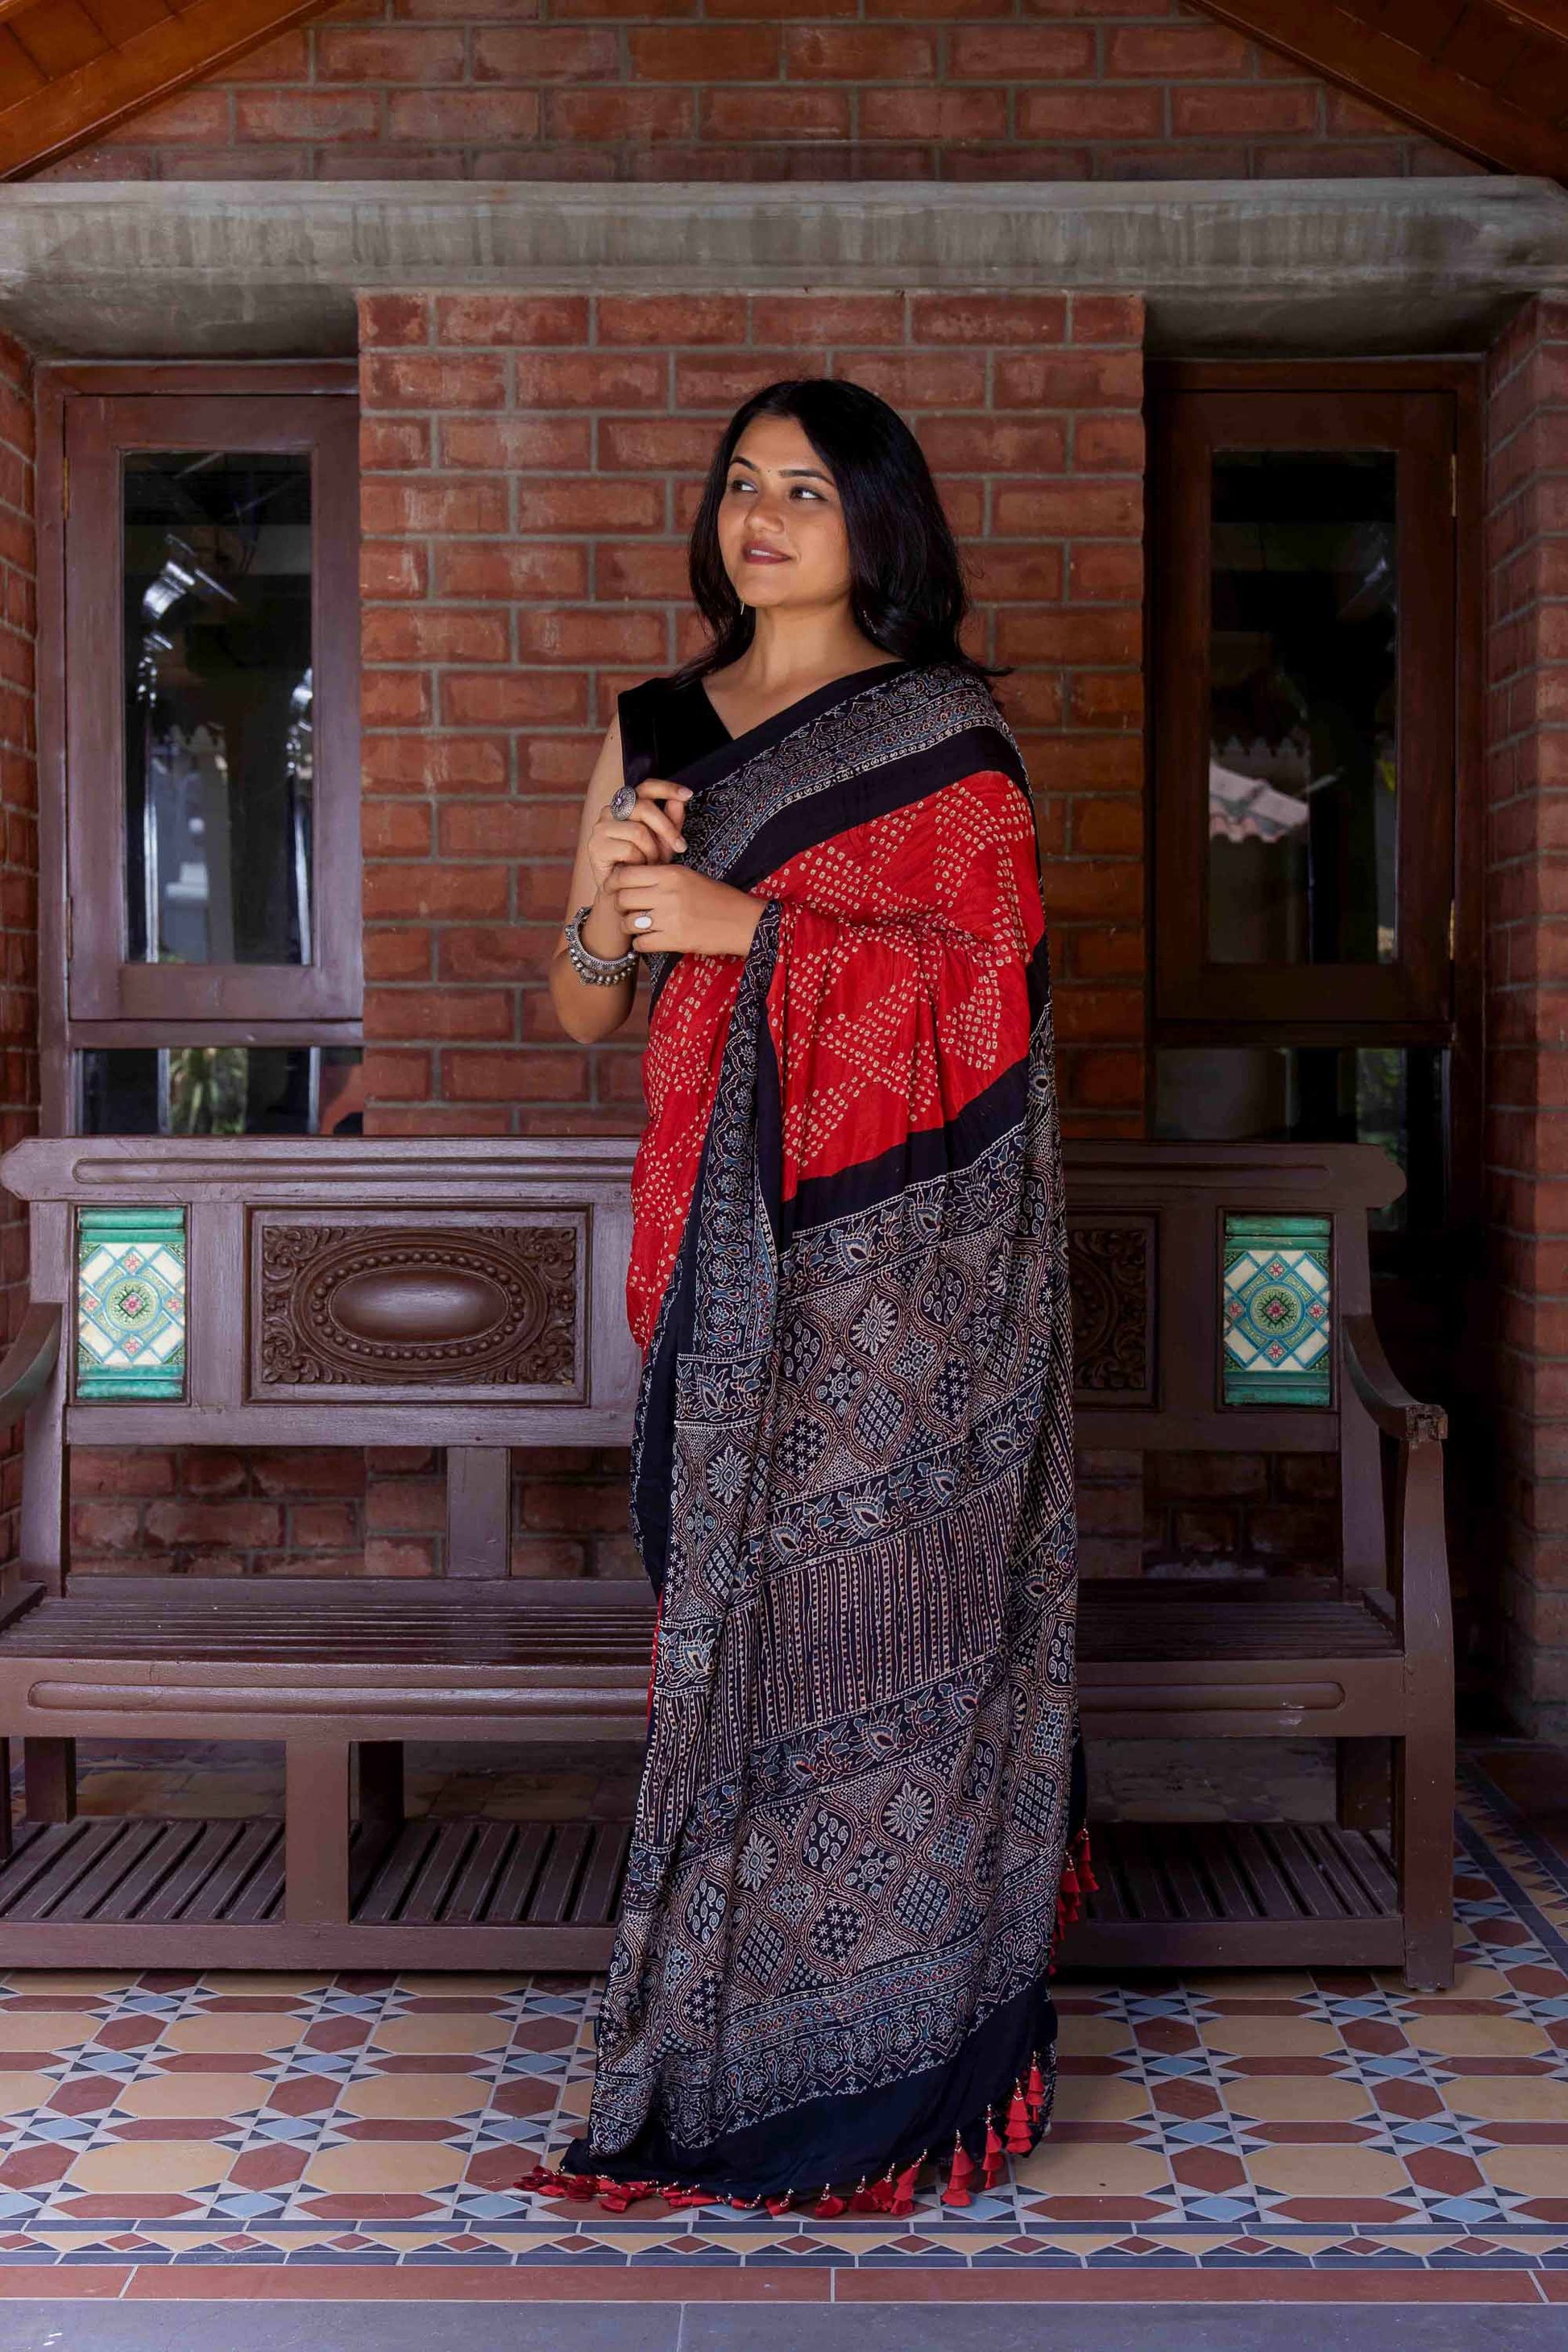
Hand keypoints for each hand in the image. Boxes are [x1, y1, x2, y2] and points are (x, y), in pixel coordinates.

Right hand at [585, 778, 690, 895]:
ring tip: (652, 862)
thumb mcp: (664, 841)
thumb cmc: (644, 863)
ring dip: (652, 850)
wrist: (626, 890)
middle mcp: (611, 811)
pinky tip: (638, 868)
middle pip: (645, 808)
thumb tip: (680, 800)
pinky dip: (640, 861)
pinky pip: (629, 849)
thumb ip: (672, 821)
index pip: (646, 787)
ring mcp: (601, 827)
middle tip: (679, 846)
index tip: (688, 794)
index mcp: (627, 805)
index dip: (667, 788)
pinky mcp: (596, 846)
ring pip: (638, 831)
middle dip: (667, 829)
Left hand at [606, 862, 765, 957]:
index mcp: (670, 874)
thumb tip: (628, 877)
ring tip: (639, 926)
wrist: (742, 921)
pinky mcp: (674, 940)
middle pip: (622, 899)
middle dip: (620, 906)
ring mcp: (670, 918)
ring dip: (629, 926)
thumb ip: (660, 875)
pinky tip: (649, 939)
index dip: (614, 883)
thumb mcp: (688, 876)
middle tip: (628, 910)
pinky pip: (640, 943)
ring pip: (628, 922)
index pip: (625, 875)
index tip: (614, 889)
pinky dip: (640, 943)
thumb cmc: (716, 897)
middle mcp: (667, 894)